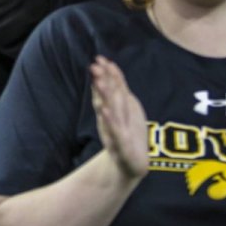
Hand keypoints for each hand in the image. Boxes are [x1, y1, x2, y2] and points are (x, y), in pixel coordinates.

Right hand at [91, 55, 147, 180]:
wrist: (130, 167)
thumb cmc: (126, 136)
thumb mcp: (124, 111)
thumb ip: (117, 91)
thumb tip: (108, 68)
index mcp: (112, 111)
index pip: (109, 90)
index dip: (105, 74)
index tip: (99, 58)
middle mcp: (110, 120)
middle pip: (106, 98)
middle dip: (101, 82)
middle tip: (94, 67)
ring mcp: (114, 133)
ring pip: (109, 113)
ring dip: (104, 98)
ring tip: (100, 83)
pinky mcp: (121, 148)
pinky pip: (115, 132)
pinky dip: (110, 121)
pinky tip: (105, 111)